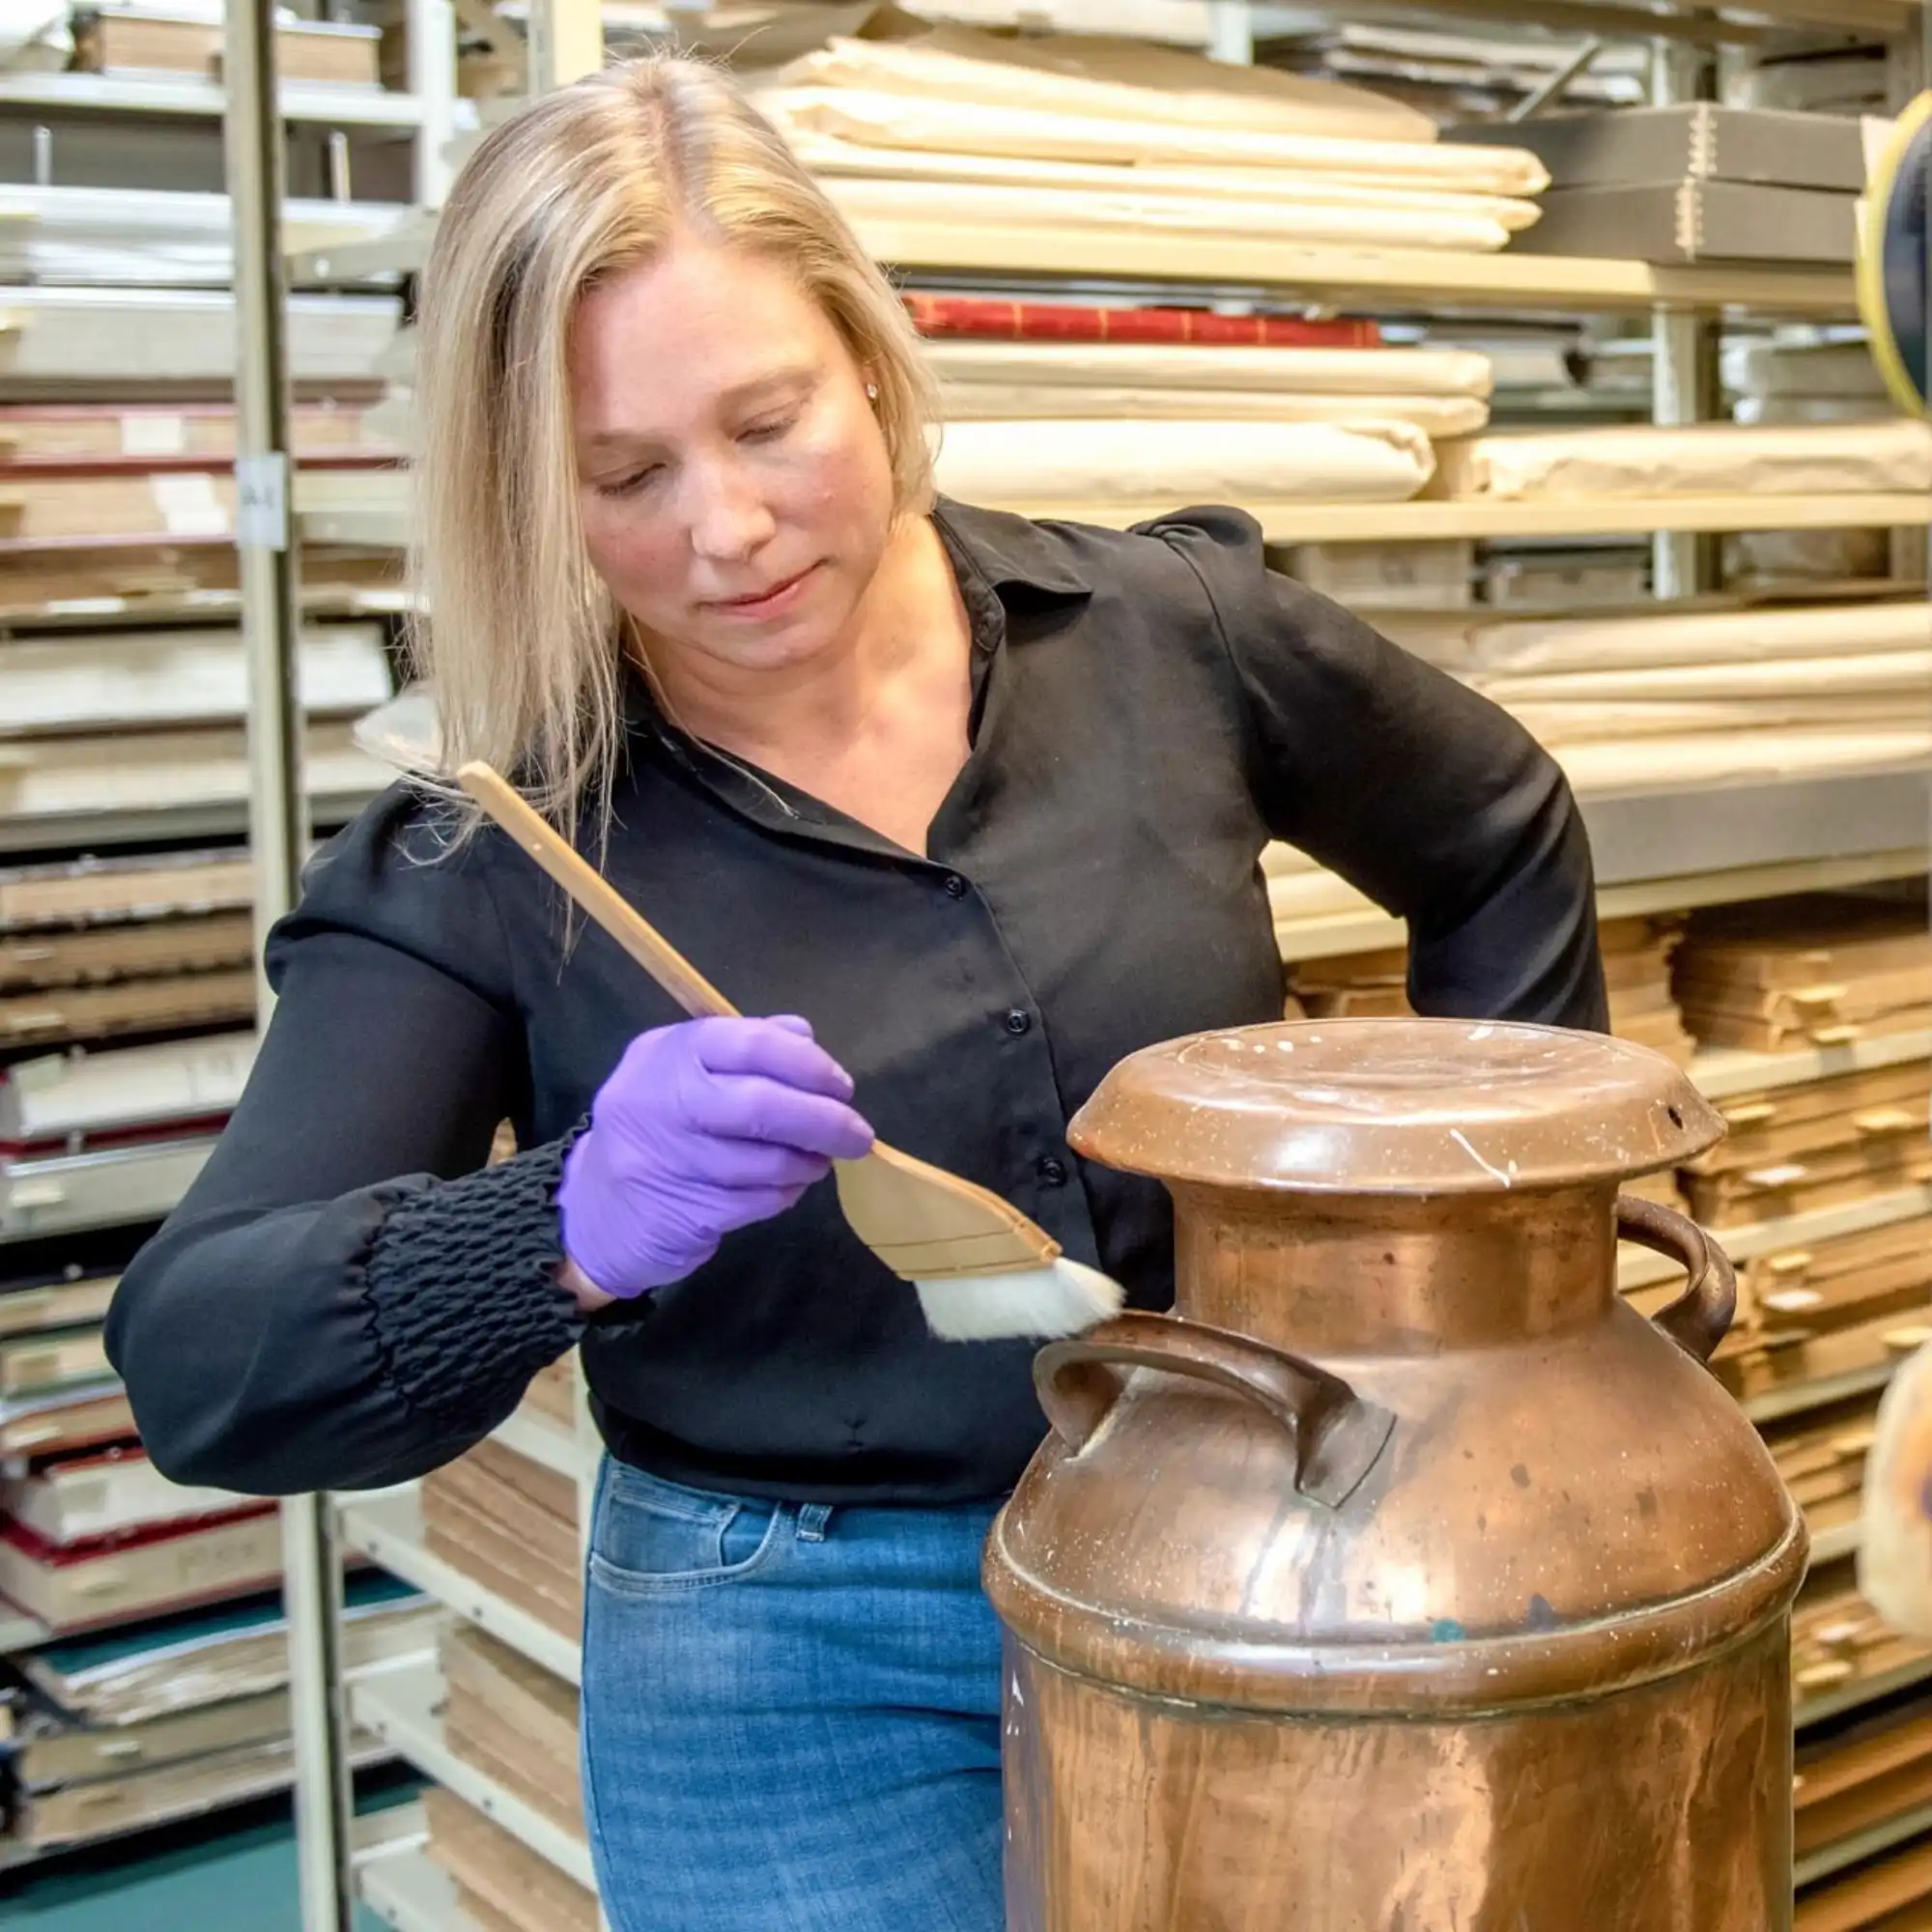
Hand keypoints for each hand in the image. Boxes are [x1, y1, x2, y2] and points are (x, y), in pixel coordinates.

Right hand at [558, 1015, 872, 1298]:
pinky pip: (757, 1201)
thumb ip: (744, 1047)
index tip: (841, 1086)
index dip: (809, 1064)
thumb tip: (805, 1037)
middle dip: (824, 1120)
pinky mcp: (680, 1213)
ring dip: (808, 1163)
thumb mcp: (684, 1072)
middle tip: (858, 1135)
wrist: (593, 1212)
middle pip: (762, 1106)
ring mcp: (666, 1161)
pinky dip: (784, 1193)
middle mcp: (659, 1101)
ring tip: (817, 1161)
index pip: (750, 1042)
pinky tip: (786, 1187)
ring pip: (765, 1161)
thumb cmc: (657, 1129)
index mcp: (667, 1053)